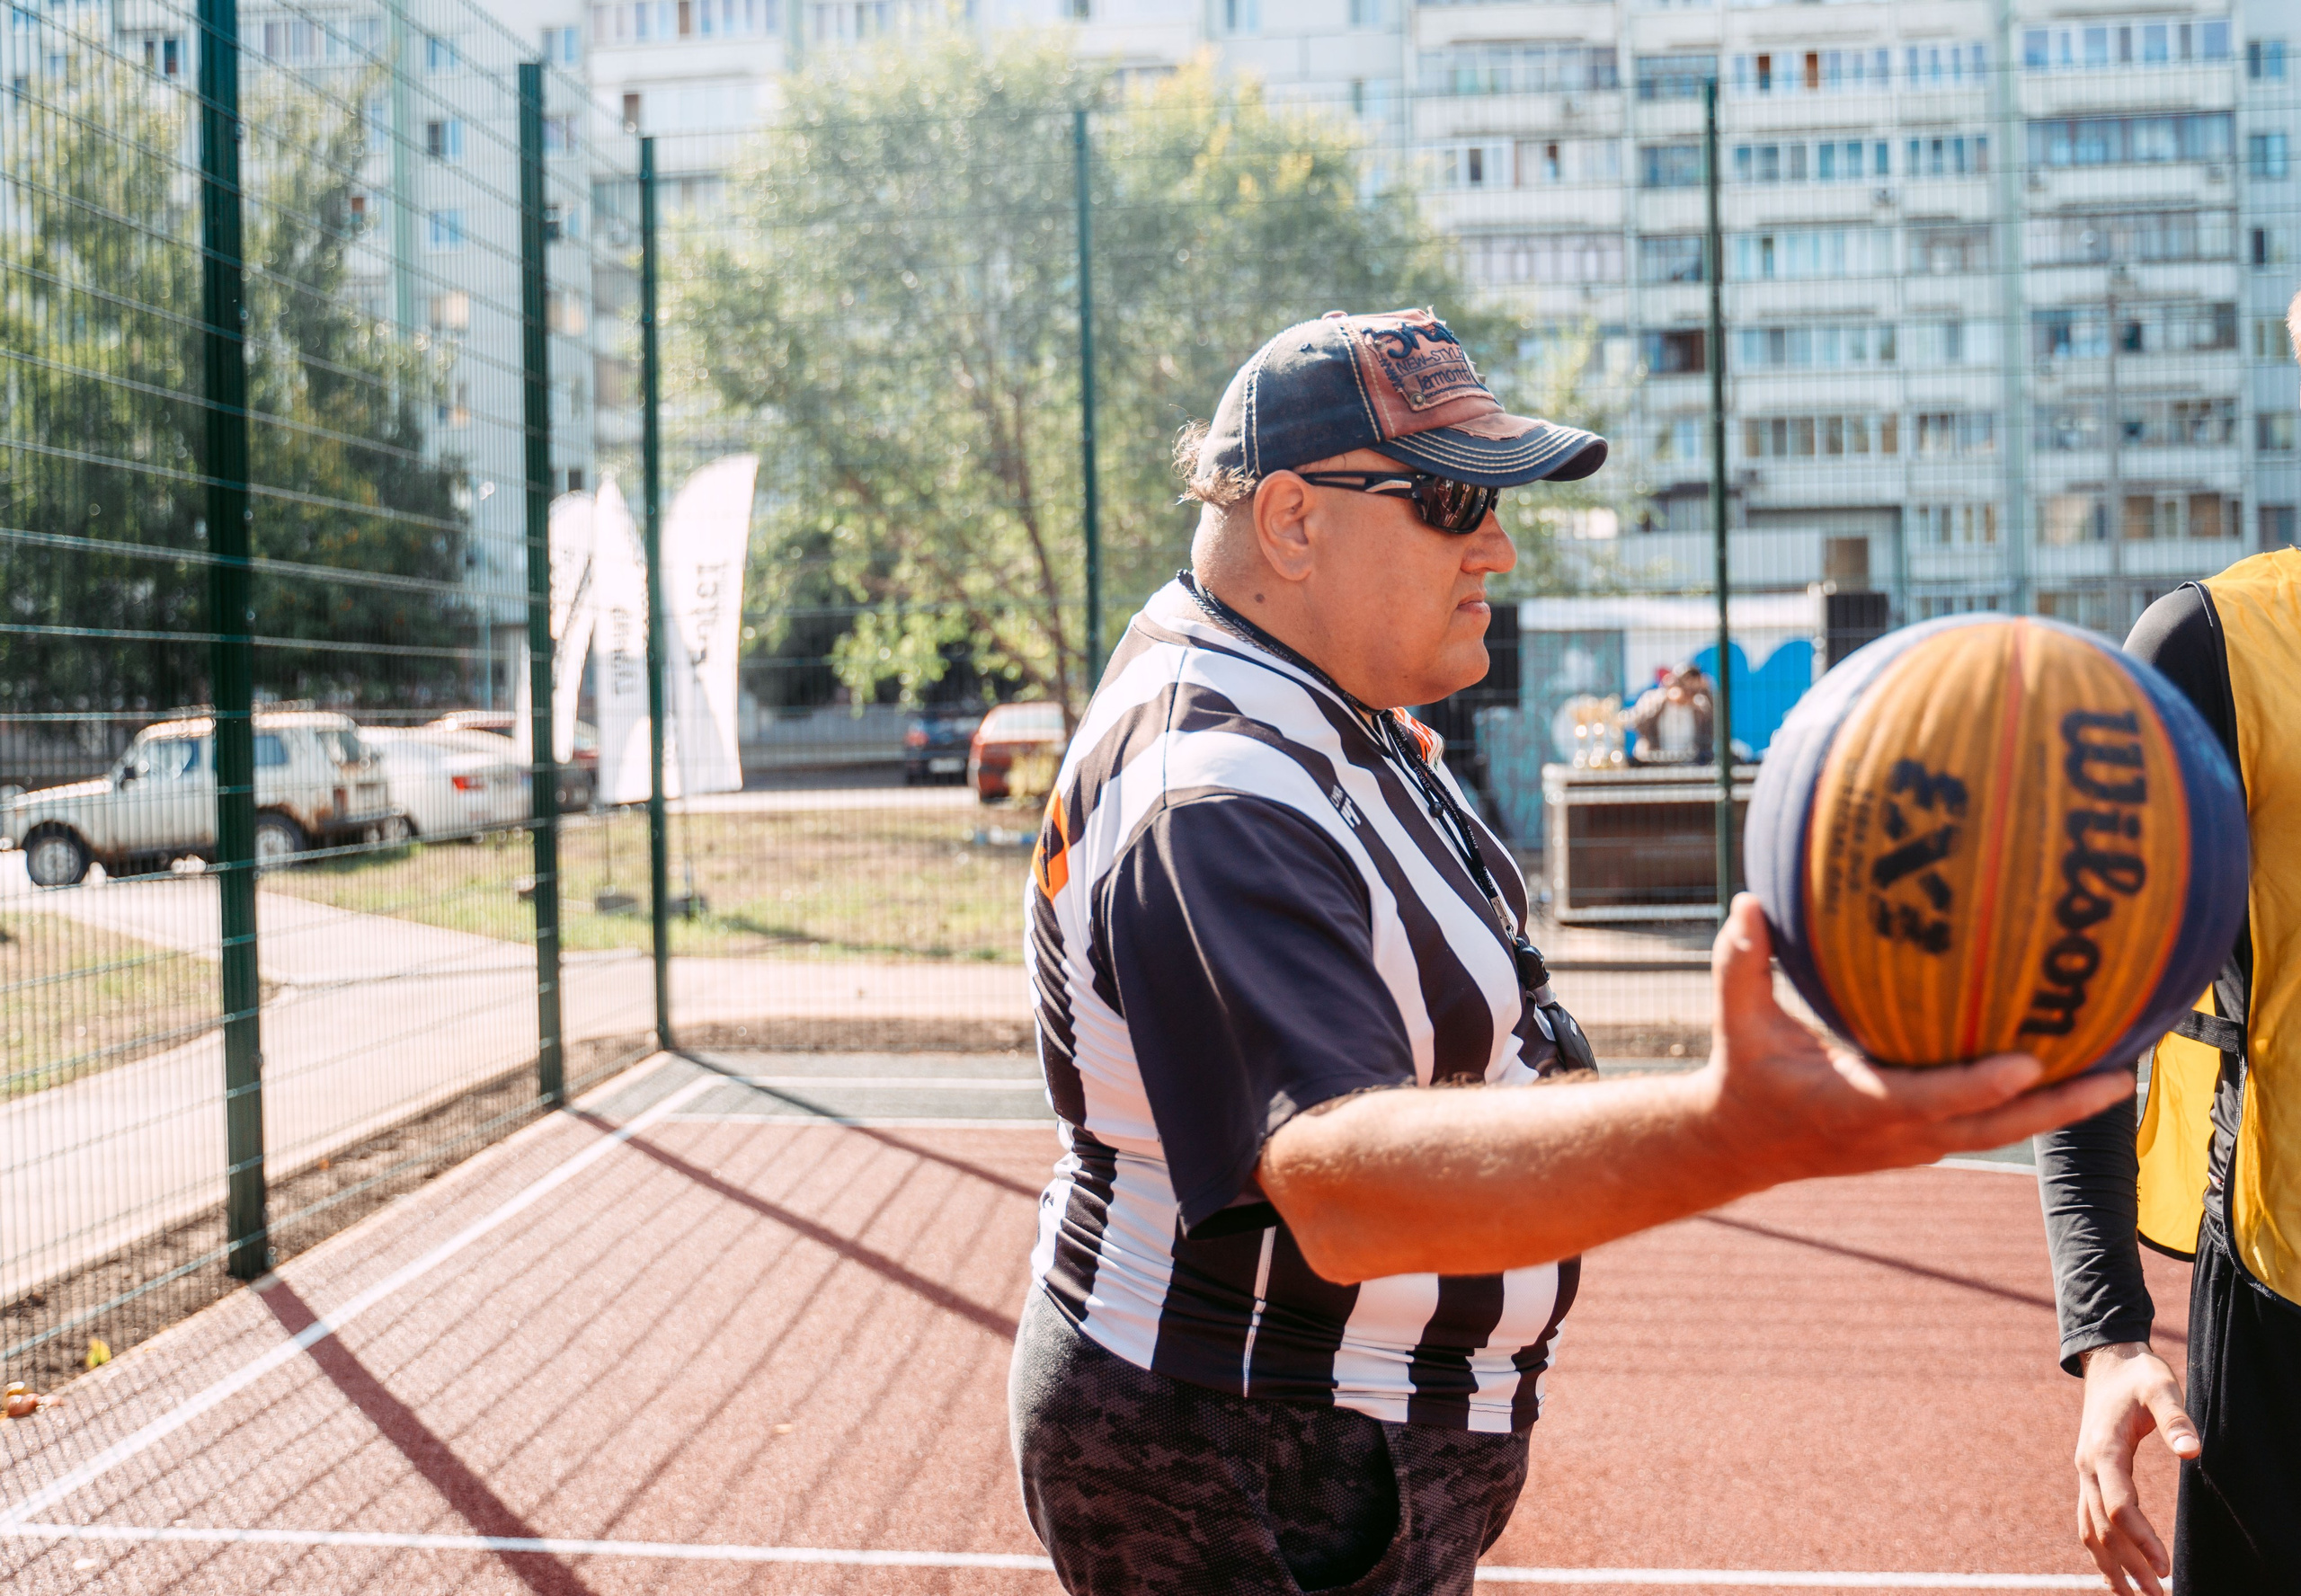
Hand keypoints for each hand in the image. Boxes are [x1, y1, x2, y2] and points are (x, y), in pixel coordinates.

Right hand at [1700, 896, 2133, 1180]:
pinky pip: (1988, 1125)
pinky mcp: (1923, 1142)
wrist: (1742, 1144)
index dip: (1976, 1085)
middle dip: (2054, 1106)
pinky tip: (2067, 1074)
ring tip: (2117, 1077)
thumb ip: (1741, 962)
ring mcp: (1913, 1144)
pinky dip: (2031, 1105)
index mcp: (1853, 1105)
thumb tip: (1749, 900)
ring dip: (2058, 1110)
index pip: (1925, 1099)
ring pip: (2000, 1132)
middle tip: (2115, 1078)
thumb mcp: (1735, 1019)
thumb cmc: (1744, 1073)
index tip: (2027, 1062)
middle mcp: (1895, 1133)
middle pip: (1991, 1128)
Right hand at [2075, 1342, 2198, 1595]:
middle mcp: (2087, 1467)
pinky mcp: (2090, 1477)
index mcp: (2104, 1450)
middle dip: (2129, 1566)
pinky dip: (2100, 1551)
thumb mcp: (2161, 1387)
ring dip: (2110, 1567)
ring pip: (2089, 1530)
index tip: (2167, 1567)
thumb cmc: (2138, 1374)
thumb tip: (2193, 1452)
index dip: (2142, 1539)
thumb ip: (2176, 1418)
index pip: (2118, 1506)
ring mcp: (2084, 1473)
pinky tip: (2117, 1572)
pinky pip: (2088, 1522)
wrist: (2107, 1361)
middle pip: (2102, 1528)